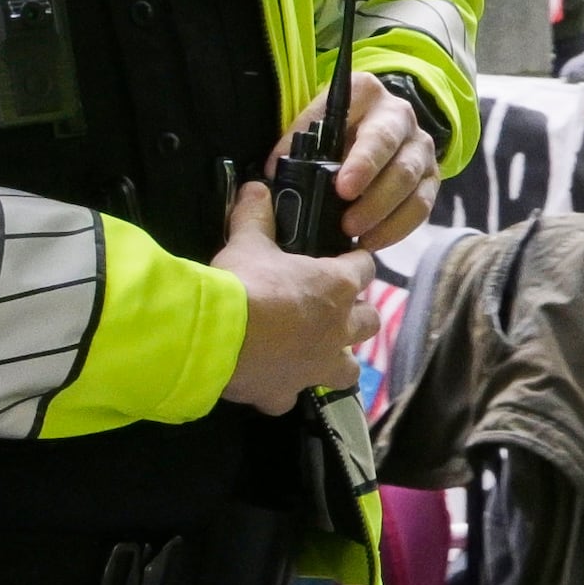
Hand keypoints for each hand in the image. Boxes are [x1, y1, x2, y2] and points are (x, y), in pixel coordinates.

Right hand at [212, 179, 374, 412]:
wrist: (215, 338)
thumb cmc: (242, 284)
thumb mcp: (248, 243)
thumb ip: (256, 217)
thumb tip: (256, 189)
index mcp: (337, 286)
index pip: (365, 268)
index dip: (357, 263)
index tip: (348, 260)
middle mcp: (337, 329)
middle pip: (368, 321)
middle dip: (356, 315)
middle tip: (334, 308)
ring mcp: (316, 366)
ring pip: (349, 369)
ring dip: (338, 359)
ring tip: (318, 351)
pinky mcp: (285, 393)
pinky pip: (292, 395)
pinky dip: (283, 389)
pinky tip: (270, 381)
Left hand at [302, 72, 441, 252]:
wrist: (368, 122)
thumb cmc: (330, 127)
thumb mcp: (311, 122)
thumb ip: (297, 142)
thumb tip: (277, 173)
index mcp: (366, 93)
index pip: (364, 123)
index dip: (360, 160)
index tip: (341, 188)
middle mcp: (399, 115)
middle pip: (393, 152)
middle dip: (372, 188)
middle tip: (347, 218)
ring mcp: (419, 146)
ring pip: (409, 179)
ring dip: (382, 211)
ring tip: (354, 233)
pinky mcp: (430, 176)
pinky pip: (421, 205)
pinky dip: (397, 227)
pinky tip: (372, 241)